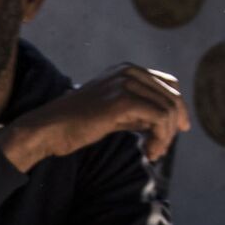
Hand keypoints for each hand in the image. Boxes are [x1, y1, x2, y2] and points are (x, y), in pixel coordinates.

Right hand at [0, 64, 190, 171]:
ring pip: (168, 109)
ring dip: (166, 136)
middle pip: (172, 97)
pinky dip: (160, 138)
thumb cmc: (74, 126)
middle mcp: (129, 72)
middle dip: (173, 126)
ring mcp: (126, 84)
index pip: (168, 86)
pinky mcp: (124, 101)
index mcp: (126, 70)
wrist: (48, 129)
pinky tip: (149, 152)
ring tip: (153, 154)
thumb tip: (165, 121)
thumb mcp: (110, 112)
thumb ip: (136, 110)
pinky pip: (159, 118)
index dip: (177, 110)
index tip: (175, 133)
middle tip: (161, 150)